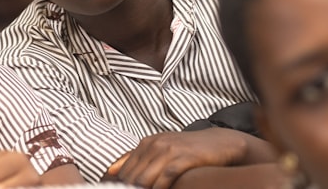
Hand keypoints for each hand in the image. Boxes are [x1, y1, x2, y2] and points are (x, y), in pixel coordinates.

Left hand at [106, 128, 272, 188]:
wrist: (217, 143)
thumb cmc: (186, 150)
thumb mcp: (158, 149)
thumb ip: (133, 158)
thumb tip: (109, 172)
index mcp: (145, 143)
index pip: (124, 171)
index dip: (121, 187)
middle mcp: (154, 144)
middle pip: (132, 177)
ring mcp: (169, 150)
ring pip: (145, 178)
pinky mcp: (184, 158)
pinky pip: (166, 177)